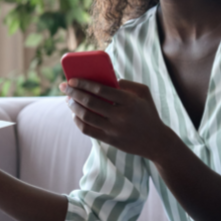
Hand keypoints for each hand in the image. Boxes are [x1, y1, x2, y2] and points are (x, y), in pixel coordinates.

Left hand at [60, 78, 177, 161]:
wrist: (156, 141)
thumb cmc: (148, 112)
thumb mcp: (144, 93)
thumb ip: (126, 83)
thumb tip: (106, 79)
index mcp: (129, 101)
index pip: (101, 89)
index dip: (84, 83)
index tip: (72, 79)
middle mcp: (121, 116)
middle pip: (90, 102)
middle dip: (74, 93)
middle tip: (64, 87)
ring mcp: (114, 130)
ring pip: (86, 117)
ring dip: (73, 107)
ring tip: (68, 100)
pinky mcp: (110, 140)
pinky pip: (88, 130)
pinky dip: (78, 121)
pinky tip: (74, 114)